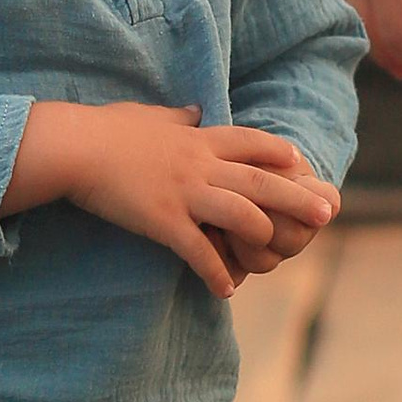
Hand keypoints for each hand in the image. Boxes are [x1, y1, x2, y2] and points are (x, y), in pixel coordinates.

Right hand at [9, 103, 337, 299]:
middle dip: (298, 197)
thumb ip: (175, 118)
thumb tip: (191, 112)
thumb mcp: (148, 115)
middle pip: (261, 181)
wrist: (74, 147)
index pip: (251, 142)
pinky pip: (199, 250)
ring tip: (277, 255)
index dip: (278, 152)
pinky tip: (226, 289)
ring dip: (263, 236)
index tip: (301, 162)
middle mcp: (199, 164)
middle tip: (327, 212)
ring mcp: (184, 193)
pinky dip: (216, 272)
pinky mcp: (163, 220)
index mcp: (197, 139)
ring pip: (241, 214)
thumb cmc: (105, 130)